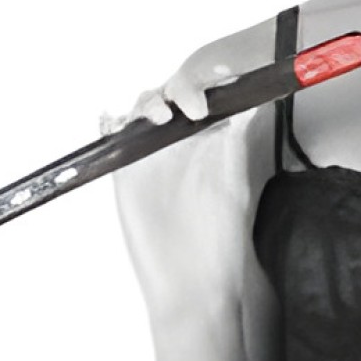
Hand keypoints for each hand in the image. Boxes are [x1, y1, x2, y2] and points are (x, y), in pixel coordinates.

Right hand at [103, 54, 249, 317]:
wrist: (193, 283)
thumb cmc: (220, 242)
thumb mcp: (234, 187)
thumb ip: (234, 147)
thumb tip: (249, 105)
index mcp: (209, 142)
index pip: (208, 97)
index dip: (211, 82)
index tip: (223, 77)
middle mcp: (179, 142)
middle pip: (172, 95)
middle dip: (180, 89)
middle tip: (194, 108)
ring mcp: (149, 154)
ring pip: (141, 109)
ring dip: (148, 103)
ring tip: (160, 116)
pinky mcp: (124, 171)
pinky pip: (111, 136)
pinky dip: (110, 122)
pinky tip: (114, 120)